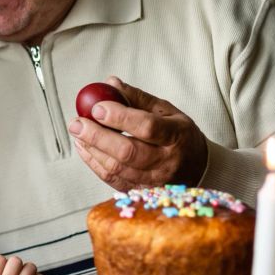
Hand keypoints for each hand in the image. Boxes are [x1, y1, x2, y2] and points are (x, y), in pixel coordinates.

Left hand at [68, 76, 207, 190]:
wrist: (197, 168)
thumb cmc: (178, 134)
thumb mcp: (166, 111)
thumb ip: (137, 97)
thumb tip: (110, 83)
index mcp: (176, 136)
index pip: (147, 127)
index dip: (119, 117)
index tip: (97, 107)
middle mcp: (167, 162)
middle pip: (128, 152)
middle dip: (97, 136)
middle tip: (77, 123)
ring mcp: (154, 181)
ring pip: (117, 168)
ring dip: (92, 150)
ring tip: (78, 132)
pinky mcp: (141, 191)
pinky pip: (112, 180)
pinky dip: (94, 163)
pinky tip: (84, 148)